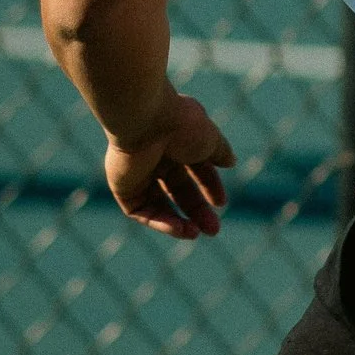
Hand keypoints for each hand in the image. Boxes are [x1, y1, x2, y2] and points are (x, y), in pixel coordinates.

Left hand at [103, 92, 234, 241]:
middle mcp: (156, 156)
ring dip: (178, 221)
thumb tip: (231, 162)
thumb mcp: (210, 139)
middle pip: (178, 190)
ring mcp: (138, 172)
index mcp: (176, 140)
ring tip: (195, 234)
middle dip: (197, 210)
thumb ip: (219, 151)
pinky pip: (140, 210)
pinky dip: (159, 221)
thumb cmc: (180, 125)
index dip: (209, 186)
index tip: (221, 203)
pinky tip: (179, 228)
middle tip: (213, 230)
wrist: (145, 120)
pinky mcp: (122, 186)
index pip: (195, 169)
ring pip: (158, 204)